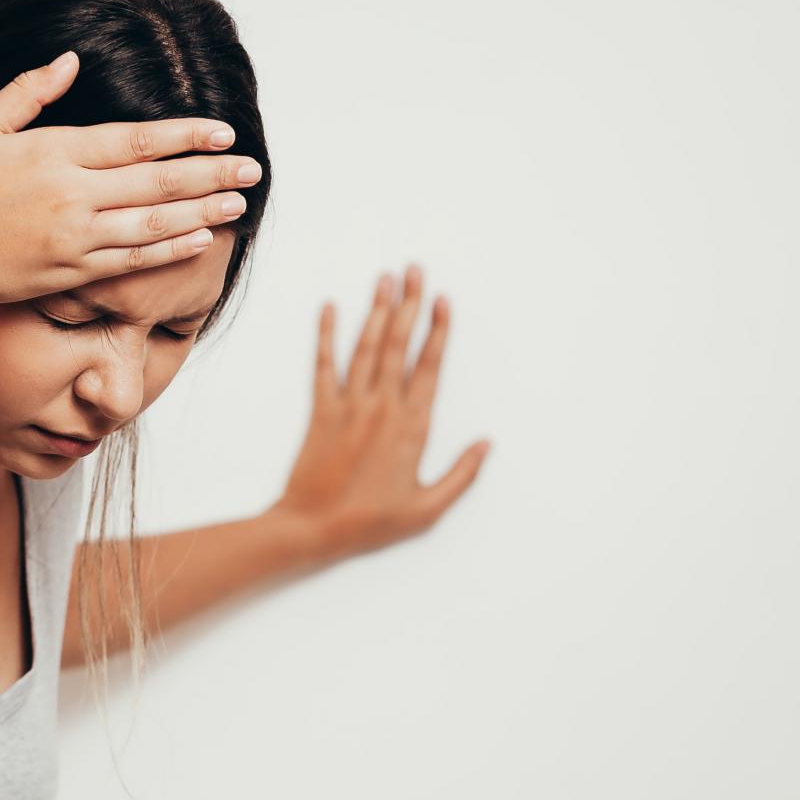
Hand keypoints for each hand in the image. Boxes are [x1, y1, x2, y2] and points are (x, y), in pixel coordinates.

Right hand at [0, 51, 259, 312]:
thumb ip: (28, 91)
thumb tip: (71, 60)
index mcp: (56, 152)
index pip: (137, 140)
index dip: (186, 136)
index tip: (223, 132)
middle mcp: (73, 195)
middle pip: (158, 181)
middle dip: (211, 173)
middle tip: (252, 167)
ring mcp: (77, 237)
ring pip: (154, 222)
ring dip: (202, 211)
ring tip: (239, 202)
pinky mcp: (74, 272)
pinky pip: (134, 260)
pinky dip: (171, 248)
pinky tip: (201, 238)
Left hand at [272, 263, 490, 559]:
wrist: (314, 529)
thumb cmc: (371, 523)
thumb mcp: (427, 509)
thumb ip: (461, 475)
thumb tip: (486, 444)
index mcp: (412, 426)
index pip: (429, 366)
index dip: (437, 330)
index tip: (443, 300)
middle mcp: (382, 407)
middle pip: (398, 345)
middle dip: (410, 304)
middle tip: (415, 270)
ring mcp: (350, 405)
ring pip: (367, 347)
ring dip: (377, 309)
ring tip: (386, 278)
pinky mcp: (321, 411)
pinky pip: (324, 365)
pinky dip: (327, 334)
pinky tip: (330, 307)